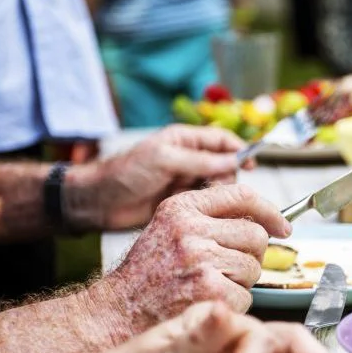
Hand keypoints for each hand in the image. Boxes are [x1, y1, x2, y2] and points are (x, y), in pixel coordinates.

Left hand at [71, 125, 250, 230]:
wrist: (99, 201)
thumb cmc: (125, 173)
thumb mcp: (164, 160)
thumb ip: (199, 161)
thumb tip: (233, 160)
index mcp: (184, 140)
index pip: (221, 140)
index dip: (239, 150)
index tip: (251, 164)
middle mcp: (188, 159)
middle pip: (224, 165)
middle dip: (226, 177)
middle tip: (216, 189)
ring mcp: (184, 181)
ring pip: (217, 186)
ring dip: (216, 194)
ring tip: (202, 200)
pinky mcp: (182, 202)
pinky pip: (205, 203)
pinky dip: (208, 208)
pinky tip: (200, 213)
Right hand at [99, 184, 289, 327]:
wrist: (117, 312)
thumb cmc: (148, 274)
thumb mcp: (169, 228)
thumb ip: (208, 217)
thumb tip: (262, 218)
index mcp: (182, 207)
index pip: (242, 195)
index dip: (270, 211)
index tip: (283, 226)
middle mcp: (191, 228)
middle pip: (256, 235)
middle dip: (250, 255)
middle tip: (226, 270)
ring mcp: (201, 260)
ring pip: (254, 267)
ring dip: (241, 282)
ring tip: (209, 286)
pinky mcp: (211, 291)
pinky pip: (247, 296)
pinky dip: (234, 306)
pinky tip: (207, 304)